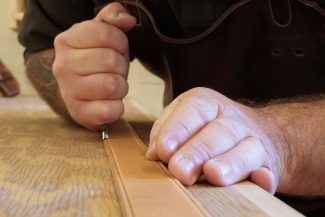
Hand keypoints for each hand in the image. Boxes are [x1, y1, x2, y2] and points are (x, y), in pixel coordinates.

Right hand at [53, 3, 135, 129]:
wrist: (80, 94)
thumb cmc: (95, 61)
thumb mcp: (101, 33)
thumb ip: (113, 17)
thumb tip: (127, 20)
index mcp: (65, 41)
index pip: (107, 35)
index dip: (120, 43)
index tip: (115, 50)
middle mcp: (61, 66)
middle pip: (111, 61)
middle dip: (121, 66)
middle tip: (113, 71)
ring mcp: (68, 91)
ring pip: (113, 85)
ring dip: (120, 86)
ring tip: (111, 86)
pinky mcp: (79, 114)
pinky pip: (111, 110)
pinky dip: (117, 107)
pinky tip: (108, 103)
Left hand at [146, 87, 282, 193]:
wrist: (262, 134)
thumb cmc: (211, 129)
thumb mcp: (186, 120)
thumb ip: (167, 132)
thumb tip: (153, 154)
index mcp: (208, 104)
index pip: (193, 110)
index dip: (177, 130)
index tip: (162, 151)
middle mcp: (233, 120)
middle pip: (218, 132)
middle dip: (197, 151)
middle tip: (179, 170)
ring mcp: (254, 141)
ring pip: (245, 150)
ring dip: (229, 163)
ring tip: (213, 174)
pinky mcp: (267, 166)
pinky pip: (267, 171)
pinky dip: (263, 176)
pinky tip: (259, 179)